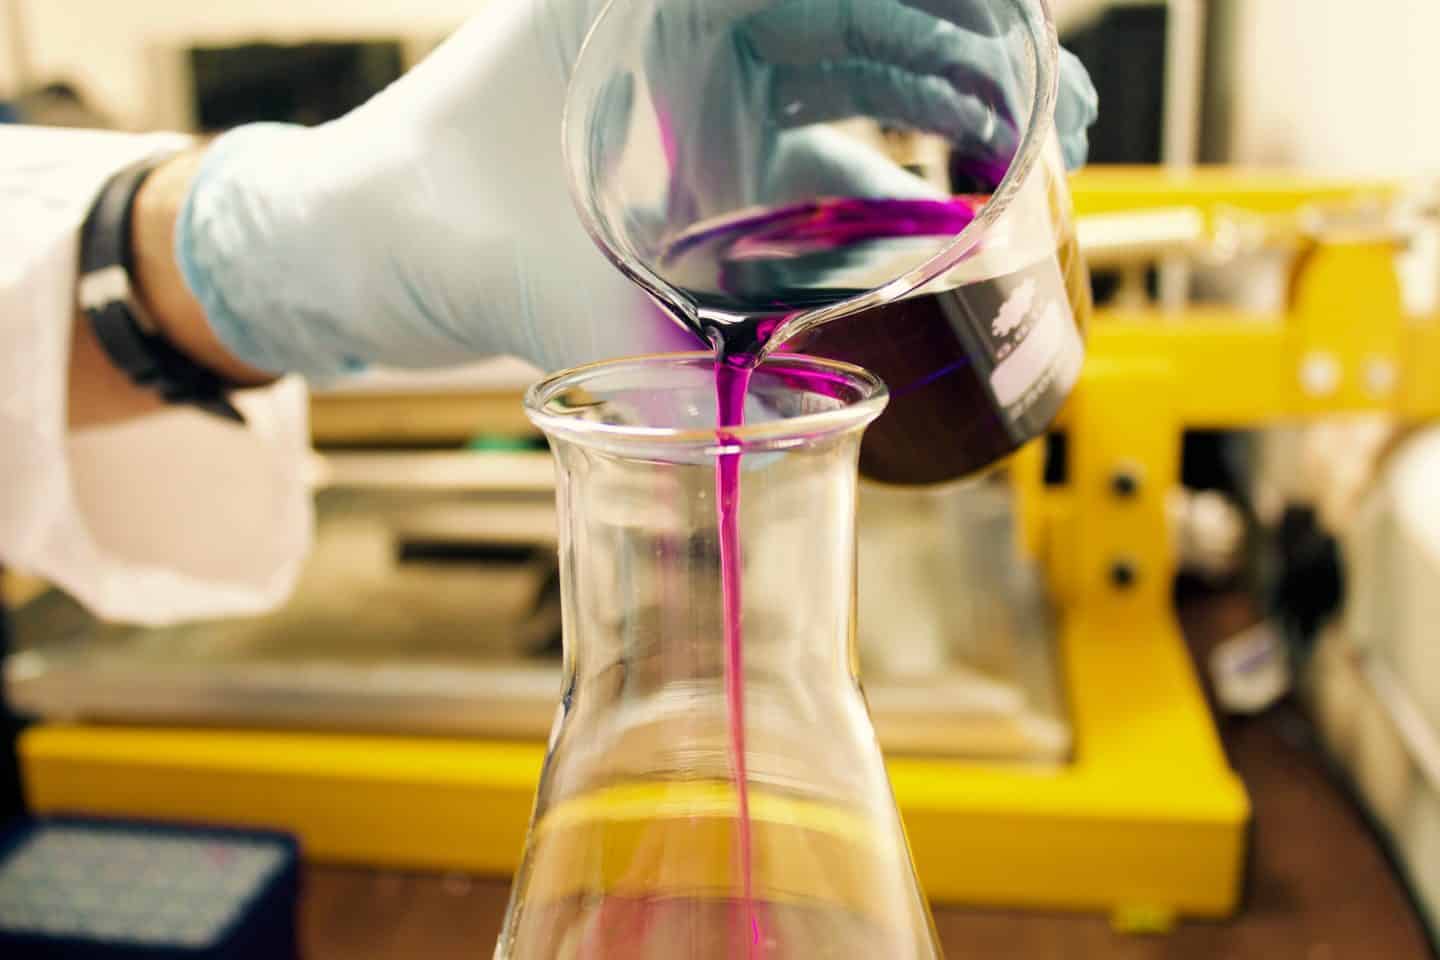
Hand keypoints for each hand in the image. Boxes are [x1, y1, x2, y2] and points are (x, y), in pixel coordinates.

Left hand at [173, 0, 1095, 382]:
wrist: (351, 242)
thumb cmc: (413, 212)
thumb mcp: (531, 278)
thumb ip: (638, 370)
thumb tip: (739, 468)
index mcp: (650, 7)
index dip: (947, 14)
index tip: (1022, 46)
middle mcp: (690, 31)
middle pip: (872, 22)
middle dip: (974, 64)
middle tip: (1055, 124)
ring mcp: (704, 91)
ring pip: (858, 85)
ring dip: (946, 121)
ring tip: (1034, 166)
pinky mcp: (707, 155)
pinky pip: (820, 153)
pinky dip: (881, 187)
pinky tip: (942, 229)